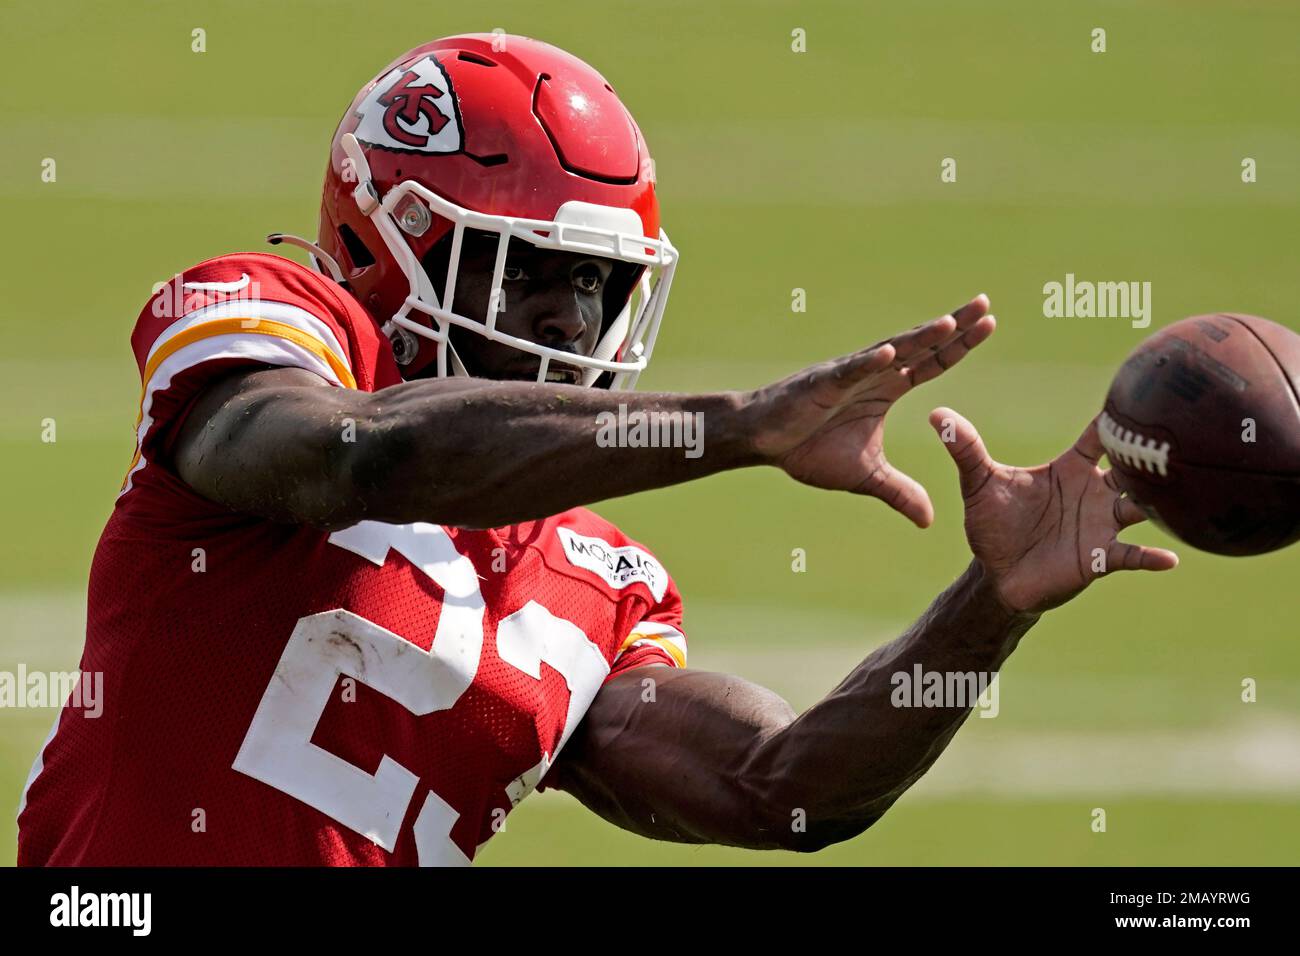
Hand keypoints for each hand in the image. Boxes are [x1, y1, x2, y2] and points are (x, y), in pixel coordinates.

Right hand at [748, 295, 995, 527]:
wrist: (764, 442)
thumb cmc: (809, 449)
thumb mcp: (867, 477)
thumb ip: (900, 492)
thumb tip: (930, 521)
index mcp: (887, 389)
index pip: (933, 363)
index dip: (960, 345)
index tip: (991, 324)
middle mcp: (874, 374)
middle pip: (922, 347)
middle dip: (954, 327)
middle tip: (986, 304)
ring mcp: (849, 375)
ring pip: (891, 352)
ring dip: (920, 338)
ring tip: (950, 322)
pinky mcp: (822, 384)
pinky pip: (849, 372)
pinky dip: (869, 363)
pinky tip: (891, 352)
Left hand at [930, 407, 1178, 614]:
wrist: (996, 572)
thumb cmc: (993, 523)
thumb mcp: (978, 483)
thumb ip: (965, 448)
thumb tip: (936, 414)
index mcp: (1071, 469)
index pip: (1100, 437)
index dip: (1117, 418)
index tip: (1142, 394)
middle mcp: (1095, 492)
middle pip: (1132, 469)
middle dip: (1149, 458)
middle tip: (1173, 441)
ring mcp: (1102, 524)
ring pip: (1140, 507)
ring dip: (1156, 502)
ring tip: (1179, 493)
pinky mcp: (1099, 557)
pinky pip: (1131, 556)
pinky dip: (1149, 558)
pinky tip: (1169, 560)